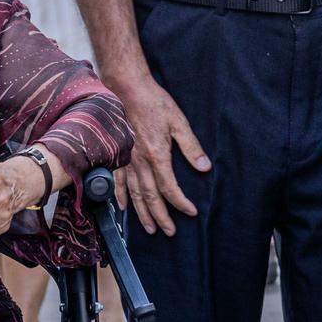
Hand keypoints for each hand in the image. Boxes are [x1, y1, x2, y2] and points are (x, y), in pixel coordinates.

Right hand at [110, 75, 209, 234]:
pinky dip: (121, 198)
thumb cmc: (155, 103)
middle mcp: (140, 163)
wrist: (127, 90)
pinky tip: (125, 208)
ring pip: (135, 194)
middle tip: (169, 231)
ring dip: (143, 213)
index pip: (170, 188)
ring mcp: (126, 161)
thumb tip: (204, 167)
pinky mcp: (118, 156)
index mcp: (158, 155)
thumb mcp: (179, 122)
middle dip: (161, 216)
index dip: (181, 203)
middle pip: (151, 197)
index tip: (190, 212)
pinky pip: (118, 183)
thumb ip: (191, 147)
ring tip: (150, 228)